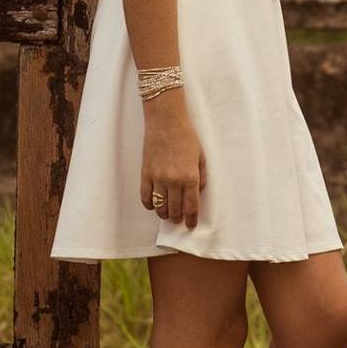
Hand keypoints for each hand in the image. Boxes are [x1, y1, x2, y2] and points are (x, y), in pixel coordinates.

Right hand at [141, 101, 206, 229]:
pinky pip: (145, 197)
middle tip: (179, 220)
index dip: (191, 220)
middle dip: (177, 219)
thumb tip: (197, 193)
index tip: (191, 226)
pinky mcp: (145, 174)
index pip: (191, 207)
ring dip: (164, 214)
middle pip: (174, 210)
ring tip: (167, 214)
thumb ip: (201, 177)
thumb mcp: (201, 157)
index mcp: (190, 177)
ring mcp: (158, 178)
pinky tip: (153, 205)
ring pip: (159, 207)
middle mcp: (174, 181)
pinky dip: (149, 205)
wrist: (166, 121)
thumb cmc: (186, 136)